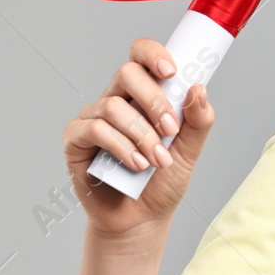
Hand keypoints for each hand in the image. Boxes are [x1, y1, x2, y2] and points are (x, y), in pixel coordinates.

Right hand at [61, 37, 215, 238]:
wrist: (142, 219)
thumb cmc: (162, 182)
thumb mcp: (190, 151)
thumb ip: (198, 121)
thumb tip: (198, 89)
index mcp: (142, 95)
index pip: (140, 56)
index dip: (153, 54)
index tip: (172, 72)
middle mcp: (115, 100)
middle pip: (127, 73)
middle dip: (155, 101)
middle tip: (171, 131)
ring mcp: (92, 118)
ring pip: (113, 106)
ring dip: (142, 135)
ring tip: (157, 162)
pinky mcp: (76, 140)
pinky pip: (95, 130)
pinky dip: (121, 147)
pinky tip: (136, 166)